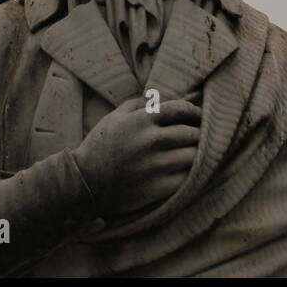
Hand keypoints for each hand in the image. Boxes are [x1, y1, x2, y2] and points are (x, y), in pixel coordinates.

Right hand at [72, 97, 200, 216]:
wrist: (85, 184)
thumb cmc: (101, 146)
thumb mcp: (115, 117)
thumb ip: (139, 103)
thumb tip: (164, 98)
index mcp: (141, 120)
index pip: (181, 109)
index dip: (194, 111)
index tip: (198, 116)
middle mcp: (151, 141)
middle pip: (192, 133)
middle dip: (199, 133)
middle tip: (202, 135)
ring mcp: (156, 166)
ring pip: (195, 156)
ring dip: (199, 153)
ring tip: (199, 152)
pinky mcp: (159, 188)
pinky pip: (189, 178)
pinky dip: (193, 173)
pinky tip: (189, 171)